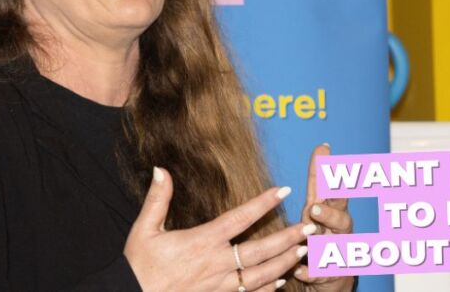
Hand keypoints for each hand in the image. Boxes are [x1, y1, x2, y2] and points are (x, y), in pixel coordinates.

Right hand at [124, 167, 313, 291]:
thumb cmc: (139, 265)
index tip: (283, 190)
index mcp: (201, 241)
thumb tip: (161, 169)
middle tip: (310, 227)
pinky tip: (280, 281)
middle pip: (261, 250)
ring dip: (284, 263)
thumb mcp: (144, 229)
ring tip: (303, 251)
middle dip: (288, 238)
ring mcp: (219, 286)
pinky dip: (267, 289)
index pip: (239, 218)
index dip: (263, 203)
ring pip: (261, 276)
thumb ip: (158, 199)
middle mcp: (216, 264)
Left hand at [294, 143, 355, 291]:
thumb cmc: (323, 234)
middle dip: (330, 214)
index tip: (322, 153)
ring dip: (321, 243)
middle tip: (315, 209)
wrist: (332, 274)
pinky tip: (300, 271)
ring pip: (332, 247)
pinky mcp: (330, 274)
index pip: (330, 189)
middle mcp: (338, 230)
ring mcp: (336, 252)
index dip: (326, 171)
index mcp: (331, 211)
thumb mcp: (319, 208)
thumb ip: (321, 182)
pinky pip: (319, 274)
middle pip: (340, 220)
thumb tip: (322, 147)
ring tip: (310, 239)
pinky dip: (310, 273)